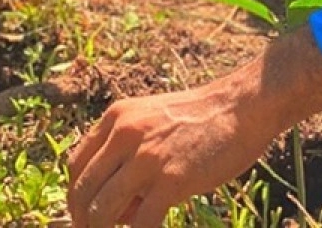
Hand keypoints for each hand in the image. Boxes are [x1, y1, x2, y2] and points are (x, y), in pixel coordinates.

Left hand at [67, 27, 321, 227]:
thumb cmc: (205, 116)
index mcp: (119, 117)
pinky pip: (139, 225)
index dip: (77, 196)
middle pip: (82, 193)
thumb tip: (109, 200)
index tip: (88, 212)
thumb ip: (128, 147)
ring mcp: (147, 158)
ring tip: (131, 224)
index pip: (76, 166)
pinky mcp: (171, 180)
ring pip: (101, 213)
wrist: (244, 105)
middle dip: (86, 220)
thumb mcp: (155, 118)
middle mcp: (126, 134)